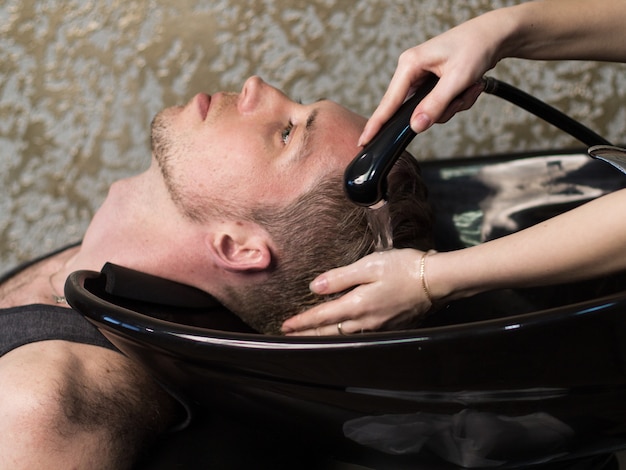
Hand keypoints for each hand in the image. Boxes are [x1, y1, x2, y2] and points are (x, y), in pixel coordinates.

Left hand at [281, 248, 433, 335]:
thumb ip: (340, 277)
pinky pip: (359, 336)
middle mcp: (366, 322)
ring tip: (311, 336)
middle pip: (330, 333)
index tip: (285, 326)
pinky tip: (342, 332)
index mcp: (357, 306)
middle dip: (308, 334)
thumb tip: (315, 287)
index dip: (302, 322)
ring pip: (344, 336)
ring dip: (325, 336)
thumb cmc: (403, 268)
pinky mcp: (390, 327)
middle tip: (291, 337)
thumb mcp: (369, 265)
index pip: (322, 317)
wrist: (436, 281)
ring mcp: (379, 327)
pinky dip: (344, 335)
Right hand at [358, 12, 505, 145]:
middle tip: (462, 96)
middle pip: (413, 109)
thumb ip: (435, 105)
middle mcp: (411, 70)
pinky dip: (456, 100)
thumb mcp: (457, 79)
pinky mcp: (431, 82)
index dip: (377, 124)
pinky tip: (469, 86)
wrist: (495, 35)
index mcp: (410, 64)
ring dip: (453, 104)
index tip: (364, 141)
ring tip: (470, 87)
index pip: (389, 102)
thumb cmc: (476, 47)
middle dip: (442, 109)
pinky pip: (438, 104)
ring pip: (429, 109)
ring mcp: (421, 76)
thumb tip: (416, 126)